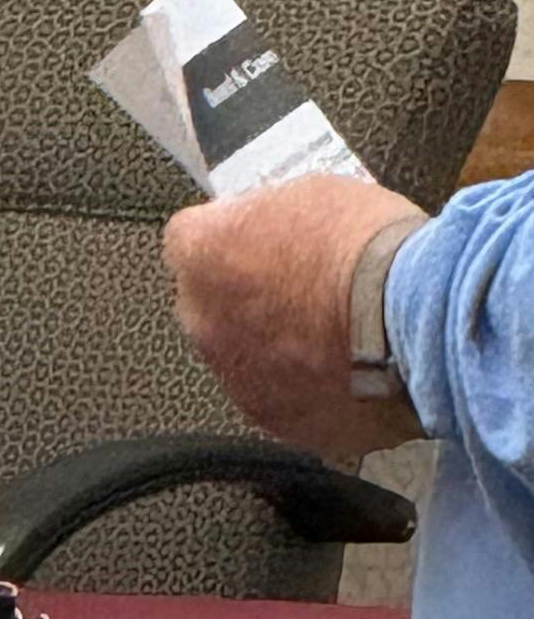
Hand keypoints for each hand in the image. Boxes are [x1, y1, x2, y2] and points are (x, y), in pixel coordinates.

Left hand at [164, 173, 424, 462]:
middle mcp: (202, 321)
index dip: (235, 239)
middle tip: (304, 292)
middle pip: (213, 305)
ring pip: (246, 359)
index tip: (264, 242)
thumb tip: (272, 227)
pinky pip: (286, 401)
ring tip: (337, 337)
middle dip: (247, 300)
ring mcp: (237, 380)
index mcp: (200, 254)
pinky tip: (351, 373)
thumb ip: (272, 217)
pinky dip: (309, 390)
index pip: (193, 239)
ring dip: (276, 349)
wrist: (424, 323)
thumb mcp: (315, 195)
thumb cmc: (373, 252)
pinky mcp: (281, 423)